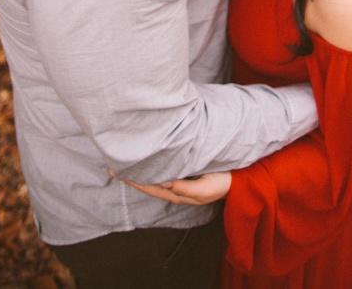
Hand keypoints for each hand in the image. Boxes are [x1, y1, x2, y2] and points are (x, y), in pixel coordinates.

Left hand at [110, 169, 231, 205]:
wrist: (238, 179)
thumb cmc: (221, 183)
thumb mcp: (204, 189)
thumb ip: (184, 188)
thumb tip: (163, 182)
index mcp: (177, 193)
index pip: (149, 186)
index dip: (132, 179)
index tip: (116, 171)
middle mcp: (174, 188)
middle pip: (147, 181)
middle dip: (131, 174)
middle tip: (112, 163)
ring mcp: (179, 180)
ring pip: (154, 175)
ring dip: (140, 168)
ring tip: (125, 160)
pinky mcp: (185, 171)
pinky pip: (163, 168)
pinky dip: (152, 163)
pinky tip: (147, 157)